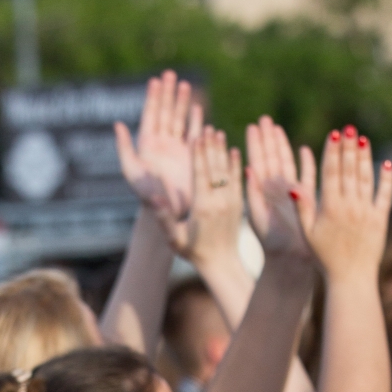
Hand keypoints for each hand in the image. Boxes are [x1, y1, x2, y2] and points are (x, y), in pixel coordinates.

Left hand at [114, 72, 202, 227]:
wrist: (169, 213)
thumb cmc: (147, 197)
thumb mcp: (132, 171)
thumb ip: (124, 148)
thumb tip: (117, 124)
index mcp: (147, 145)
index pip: (150, 116)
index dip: (153, 98)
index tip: (155, 80)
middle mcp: (162, 145)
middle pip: (165, 112)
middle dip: (168, 93)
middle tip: (170, 73)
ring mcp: (177, 150)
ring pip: (180, 119)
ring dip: (182, 102)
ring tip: (185, 84)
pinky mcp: (192, 156)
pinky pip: (194, 134)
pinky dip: (196, 121)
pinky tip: (198, 108)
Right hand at [165, 127, 244, 267]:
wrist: (221, 263)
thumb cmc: (193, 251)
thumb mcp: (174, 238)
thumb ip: (164, 218)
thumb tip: (152, 200)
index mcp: (203, 208)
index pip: (200, 175)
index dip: (199, 154)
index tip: (196, 136)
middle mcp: (220, 202)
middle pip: (215, 168)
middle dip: (211, 147)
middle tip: (208, 128)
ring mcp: (232, 202)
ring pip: (227, 171)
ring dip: (223, 151)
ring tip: (219, 133)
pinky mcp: (239, 204)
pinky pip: (238, 180)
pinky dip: (236, 164)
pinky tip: (235, 151)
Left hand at [245, 117, 314, 261]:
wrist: (289, 263)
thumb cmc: (270, 245)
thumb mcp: (256, 218)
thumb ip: (252, 194)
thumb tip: (247, 168)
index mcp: (261, 193)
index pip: (256, 162)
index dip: (253, 144)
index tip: (251, 126)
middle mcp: (275, 190)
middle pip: (271, 158)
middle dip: (267, 138)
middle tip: (263, 118)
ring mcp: (290, 194)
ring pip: (286, 163)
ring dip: (282, 145)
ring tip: (277, 128)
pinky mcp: (306, 199)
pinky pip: (307, 177)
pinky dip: (306, 163)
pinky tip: (305, 149)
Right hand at [293, 127, 391, 281]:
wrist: (350, 278)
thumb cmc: (324, 257)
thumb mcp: (308, 234)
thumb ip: (303, 209)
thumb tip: (294, 187)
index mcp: (330, 208)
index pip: (331, 173)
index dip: (333, 152)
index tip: (334, 135)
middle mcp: (349, 207)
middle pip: (349, 171)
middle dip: (349, 148)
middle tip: (350, 128)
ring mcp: (367, 212)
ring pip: (366, 178)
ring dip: (365, 157)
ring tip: (363, 139)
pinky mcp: (380, 219)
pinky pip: (384, 194)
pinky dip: (386, 179)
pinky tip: (386, 163)